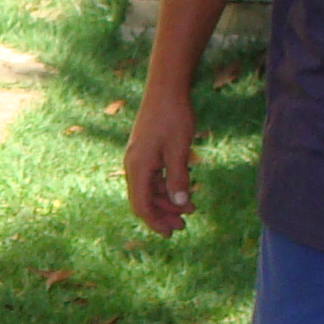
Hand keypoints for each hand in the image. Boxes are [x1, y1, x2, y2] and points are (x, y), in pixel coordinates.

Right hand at [124, 80, 198, 232]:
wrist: (165, 89)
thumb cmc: (173, 116)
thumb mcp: (179, 150)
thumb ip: (178, 178)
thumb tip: (180, 204)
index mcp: (138, 166)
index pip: (141, 204)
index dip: (155, 222)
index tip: (170, 234)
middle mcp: (134, 164)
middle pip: (144, 199)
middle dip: (163, 214)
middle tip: (183, 225)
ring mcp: (139, 158)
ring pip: (149, 189)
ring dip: (167, 201)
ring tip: (189, 208)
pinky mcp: (146, 151)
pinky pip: (153, 176)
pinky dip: (166, 186)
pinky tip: (182, 190)